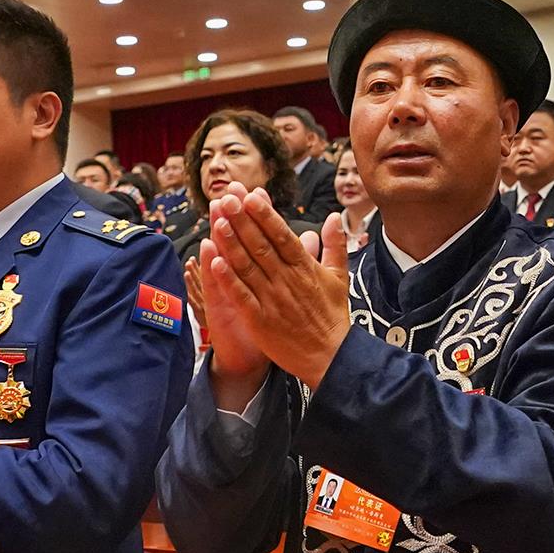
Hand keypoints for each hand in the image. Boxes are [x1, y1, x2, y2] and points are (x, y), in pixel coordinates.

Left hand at [202, 191, 351, 387]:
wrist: (331, 357)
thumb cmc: (333, 316)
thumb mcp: (339, 276)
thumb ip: (334, 245)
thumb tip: (333, 217)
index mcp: (304, 268)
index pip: (282, 235)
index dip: (265, 215)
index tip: (251, 195)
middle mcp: (286, 280)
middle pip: (260, 245)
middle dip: (242, 220)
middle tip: (227, 197)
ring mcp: (272, 300)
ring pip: (247, 266)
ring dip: (231, 243)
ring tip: (217, 220)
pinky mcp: (260, 320)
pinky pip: (241, 295)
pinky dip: (228, 278)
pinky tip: (214, 261)